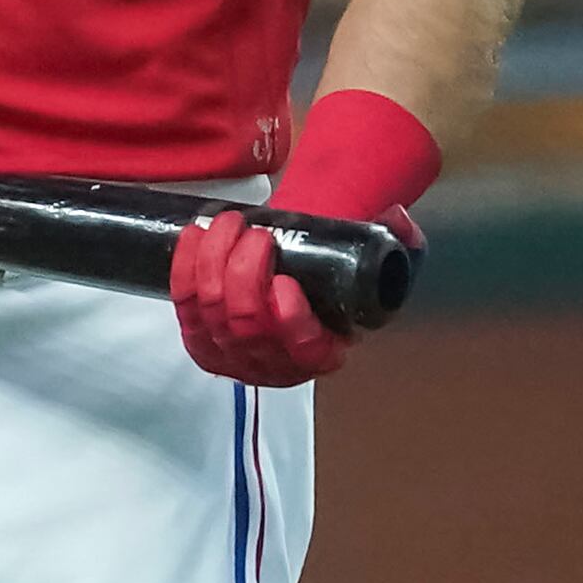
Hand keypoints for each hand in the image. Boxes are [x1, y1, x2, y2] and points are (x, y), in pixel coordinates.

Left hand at [172, 203, 423, 386]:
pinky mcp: (196, 335)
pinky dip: (185, 265)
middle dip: (244, 271)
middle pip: (246, 324)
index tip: (286, 281)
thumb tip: (399, 219)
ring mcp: (230, 353)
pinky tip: (196, 234)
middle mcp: (273, 363)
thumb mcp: (373, 260)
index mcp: (320, 353)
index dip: (288, 320)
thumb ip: (399, 241)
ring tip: (230, 224)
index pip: (301, 349)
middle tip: (256, 233)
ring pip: (211, 310)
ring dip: (214, 260)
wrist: (288, 276)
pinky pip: (183, 302)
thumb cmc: (327, 273)